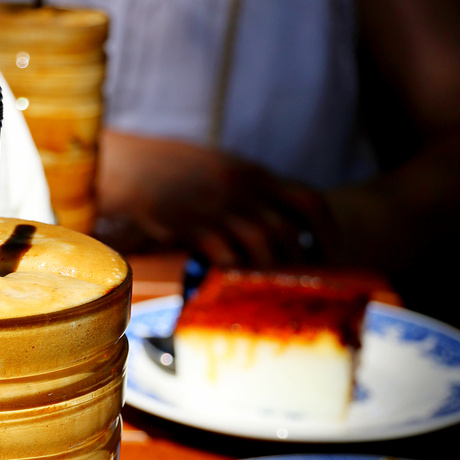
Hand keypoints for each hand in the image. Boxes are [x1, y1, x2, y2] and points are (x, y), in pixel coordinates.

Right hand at [95, 131, 338, 266]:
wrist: (132, 167)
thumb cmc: (177, 174)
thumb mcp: (225, 172)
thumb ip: (254, 194)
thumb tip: (279, 226)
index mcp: (257, 176)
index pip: (310, 201)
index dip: (326, 233)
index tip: (327, 256)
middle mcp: (245, 190)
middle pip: (289, 232)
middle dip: (297, 264)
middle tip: (296, 287)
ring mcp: (220, 207)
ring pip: (263, 245)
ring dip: (269, 273)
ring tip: (267, 292)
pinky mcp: (194, 225)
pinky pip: (226, 256)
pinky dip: (235, 274)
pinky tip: (234, 286)